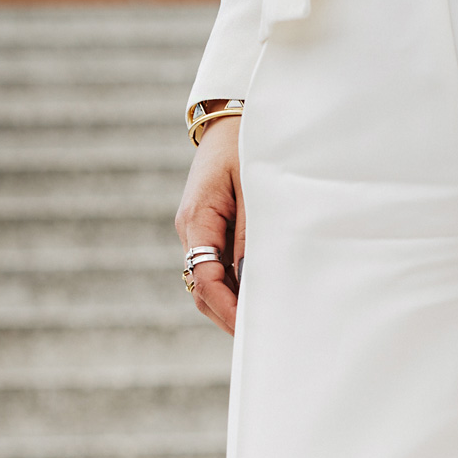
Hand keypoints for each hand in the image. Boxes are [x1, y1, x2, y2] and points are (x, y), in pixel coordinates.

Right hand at [175, 114, 245, 333]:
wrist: (233, 119)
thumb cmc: (247, 145)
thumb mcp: (253, 184)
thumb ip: (251, 233)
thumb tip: (251, 279)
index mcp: (196, 219)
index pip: (205, 279)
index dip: (227, 309)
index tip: (251, 329)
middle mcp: (191, 231)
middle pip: (203, 292)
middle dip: (230, 317)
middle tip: (265, 338)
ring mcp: (199, 234)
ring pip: (210, 286)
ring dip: (233, 306)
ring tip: (266, 324)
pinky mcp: (211, 233)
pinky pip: (219, 271)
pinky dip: (237, 289)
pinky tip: (262, 298)